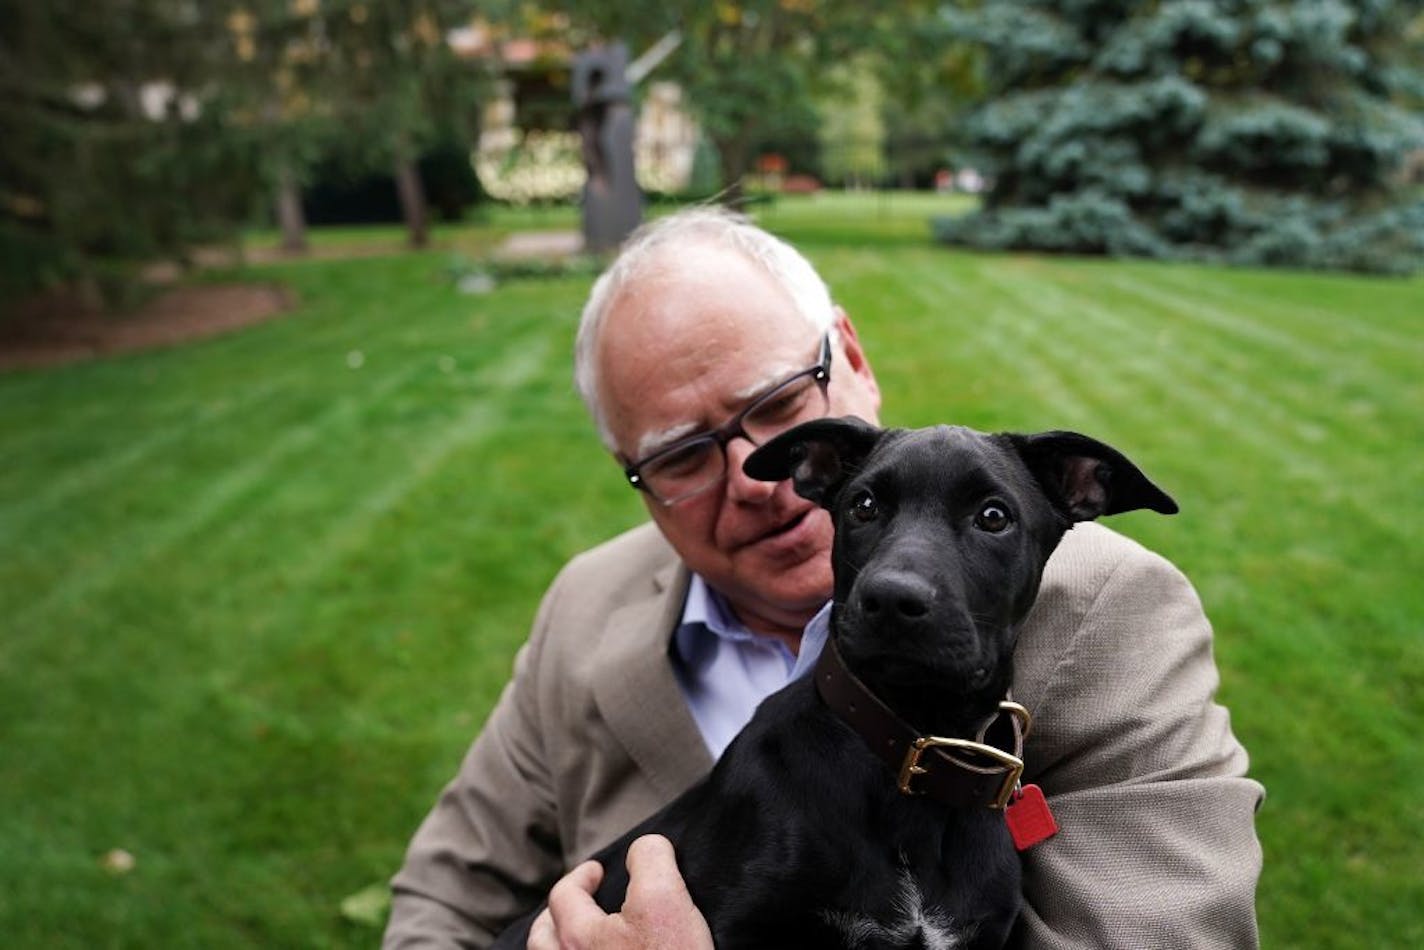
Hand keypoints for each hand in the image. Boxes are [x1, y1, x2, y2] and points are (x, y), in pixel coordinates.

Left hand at [526, 834, 713, 949]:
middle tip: (578, 903)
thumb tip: (644, 848)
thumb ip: (650, 859)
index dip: (581, 875)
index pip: (565, 894)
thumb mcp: (665, 898)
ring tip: (579, 939)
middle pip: (542, 939)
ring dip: (559, 945)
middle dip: (555, 915)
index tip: (597, 871)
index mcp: (578, 938)